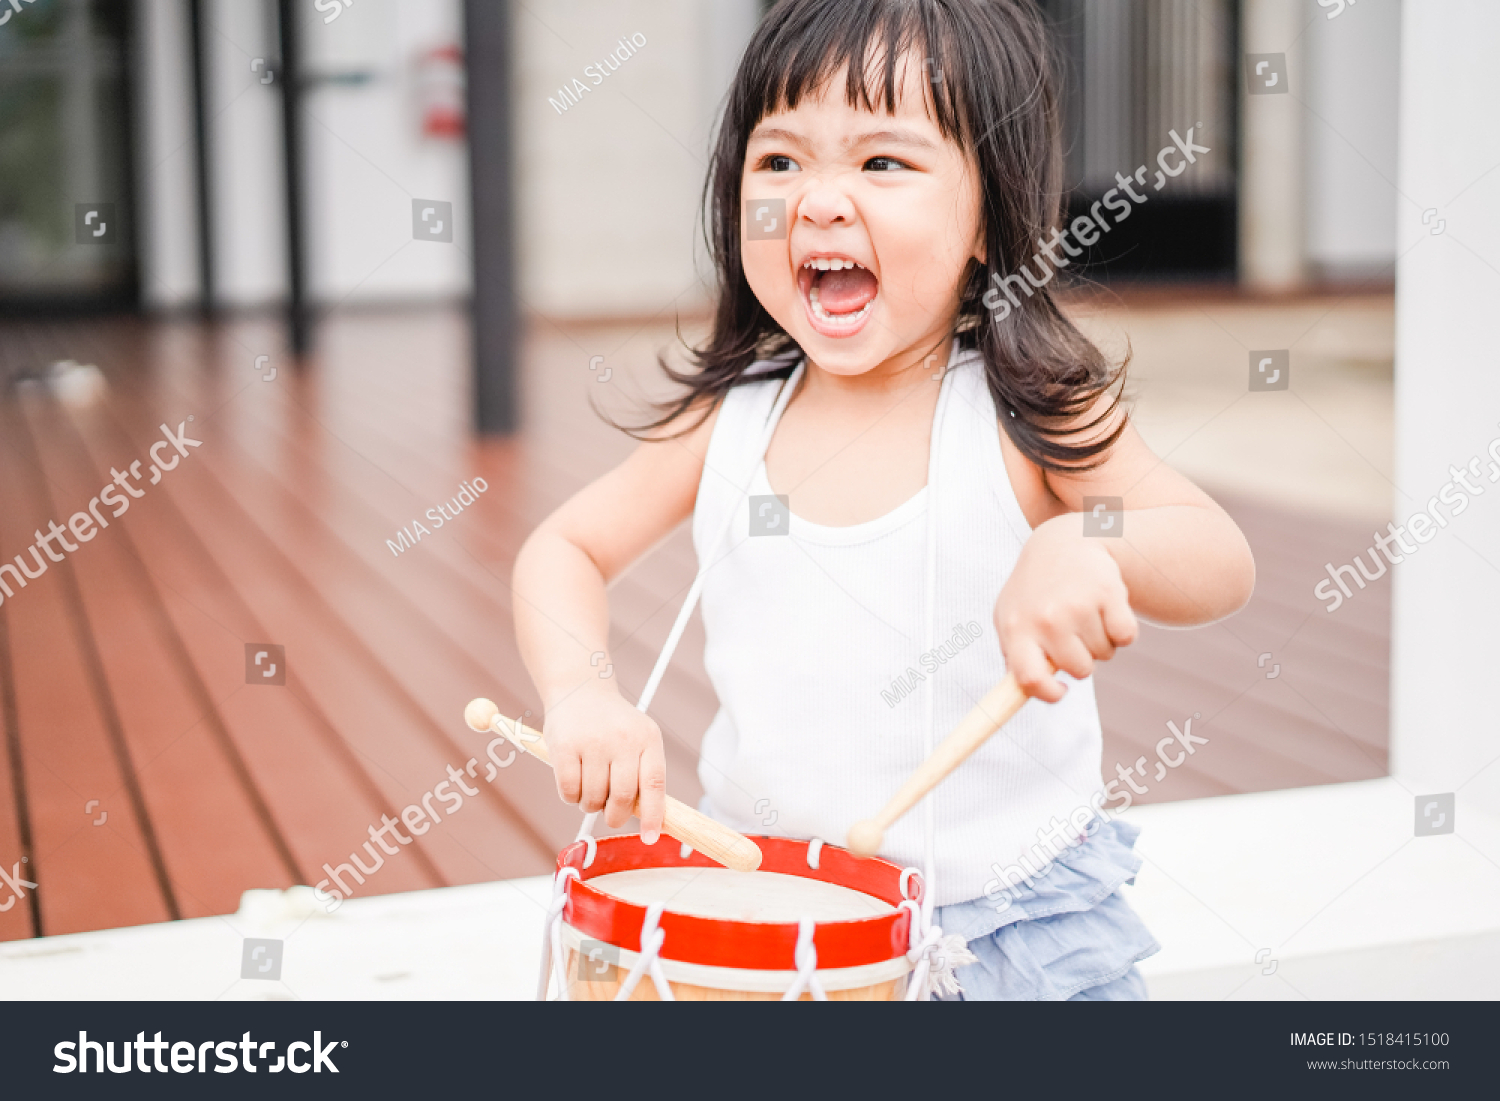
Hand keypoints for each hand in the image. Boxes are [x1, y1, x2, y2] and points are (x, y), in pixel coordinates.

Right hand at [543, 684, 666, 841]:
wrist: (580, 689)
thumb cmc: (613, 726)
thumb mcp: (638, 739)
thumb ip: (644, 773)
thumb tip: (649, 820)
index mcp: (648, 738)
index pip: (654, 784)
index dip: (653, 815)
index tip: (649, 837)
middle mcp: (623, 739)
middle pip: (622, 797)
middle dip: (615, 816)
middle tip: (609, 813)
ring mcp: (593, 742)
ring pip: (592, 799)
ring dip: (590, 805)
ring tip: (590, 788)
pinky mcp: (564, 746)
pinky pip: (568, 791)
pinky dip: (570, 797)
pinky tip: (574, 782)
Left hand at [994, 515, 1137, 701]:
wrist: (1063, 544)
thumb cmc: (1035, 592)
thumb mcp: (1012, 619)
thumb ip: (1015, 658)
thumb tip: (1018, 698)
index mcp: (1017, 628)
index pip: (1029, 679)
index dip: (1048, 694)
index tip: (1061, 692)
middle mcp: (1046, 618)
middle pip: (1080, 670)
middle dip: (1082, 659)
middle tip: (1073, 632)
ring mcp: (1077, 604)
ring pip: (1105, 654)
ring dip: (1100, 642)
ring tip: (1085, 613)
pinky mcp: (1108, 592)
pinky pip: (1126, 637)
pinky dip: (1122, 630)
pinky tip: (1107, 607)